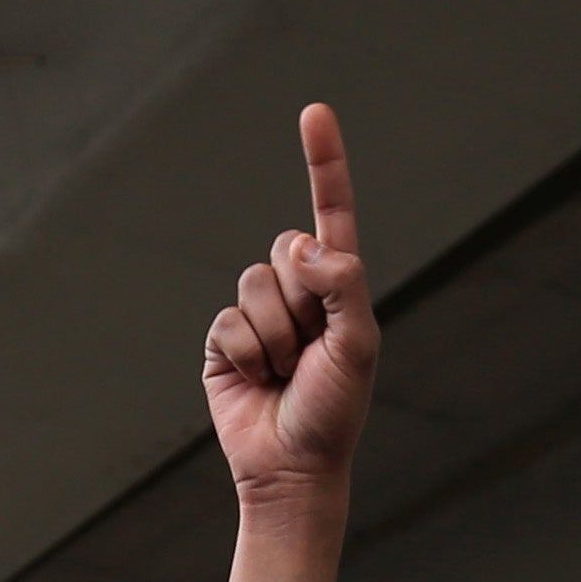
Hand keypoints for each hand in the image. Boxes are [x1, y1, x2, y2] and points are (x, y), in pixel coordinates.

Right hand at [206, 104, 376, 581]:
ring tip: (284, 372)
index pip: (329, 212)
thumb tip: (301, 244)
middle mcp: (297, 292)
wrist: (292, 469)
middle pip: (283, 248)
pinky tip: (256, 381)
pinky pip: (227, 322)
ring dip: (274, 335)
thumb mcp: (358, 343)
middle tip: (310, 348)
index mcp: (337, 285)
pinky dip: (246, 354)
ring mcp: (257, 316)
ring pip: (253, 285)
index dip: (323, 162)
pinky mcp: (223, 342)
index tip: (314, 112)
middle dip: (299, 297)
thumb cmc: (334, 411)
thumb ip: (341, 285)